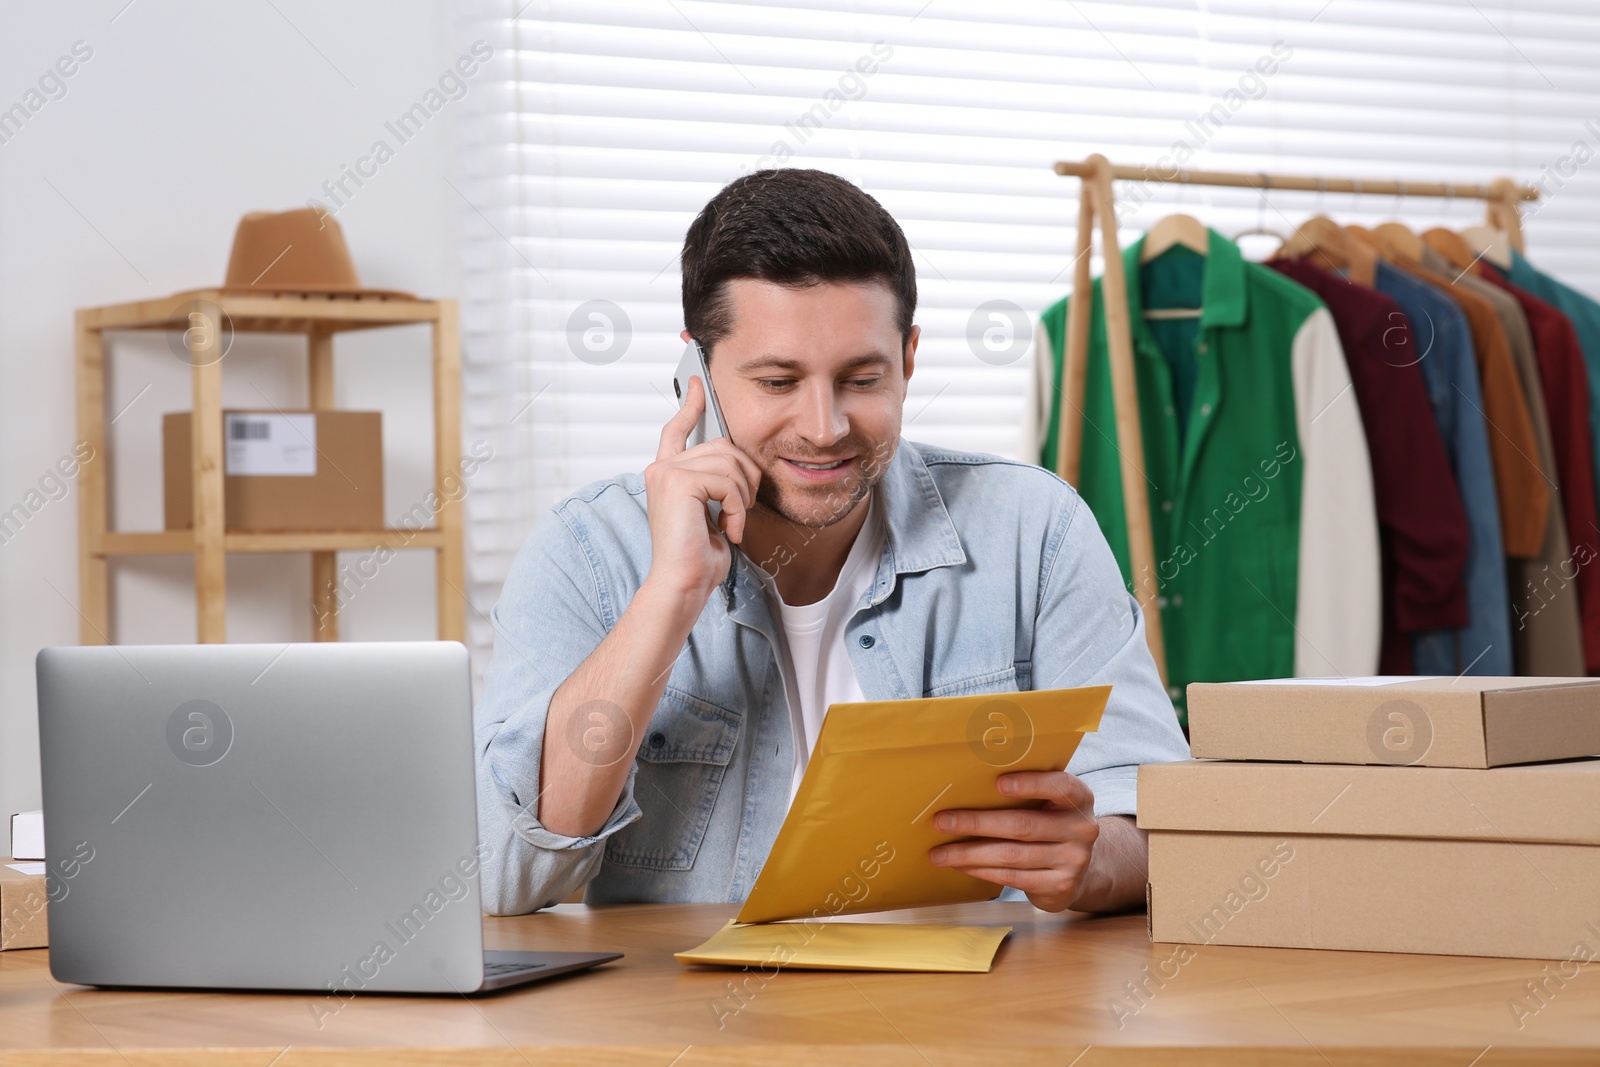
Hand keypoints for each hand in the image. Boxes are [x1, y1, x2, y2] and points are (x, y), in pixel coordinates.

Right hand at [642, 375, 762, 601]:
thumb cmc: (697, 558)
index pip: (676, 429)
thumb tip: (739, 464)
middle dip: (745, 476)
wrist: (682, 584)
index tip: (699, 384)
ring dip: (742, 497)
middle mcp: (661, 468)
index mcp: (666, 474)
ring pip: (730, 463)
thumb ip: (716, 484)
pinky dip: (738, 508)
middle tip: (741, 510)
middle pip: (722, 446)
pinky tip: (729, 530)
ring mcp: (667, 473)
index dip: (691, 405)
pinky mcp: (678, 482)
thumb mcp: (711, 513)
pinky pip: (728, 481)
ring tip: (733, 523)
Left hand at [927, 770, 1100, 912]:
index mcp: (1079, 798)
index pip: (1060, 786)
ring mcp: (1072, 860)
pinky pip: (1012, 877)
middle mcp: (1081, 829)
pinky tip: (961, 865)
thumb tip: (966, 784)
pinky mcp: (1058, 886)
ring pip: (1011, 855)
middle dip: (976, 823)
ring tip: (939, 853)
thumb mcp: (1051, 802)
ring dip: (969, 853)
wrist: (1082, 867)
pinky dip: (981, 870)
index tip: (998, 783)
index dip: (1031, 784)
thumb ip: (1027, 791)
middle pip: (1022, 825)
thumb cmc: (1052, 823)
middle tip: (941, 821)